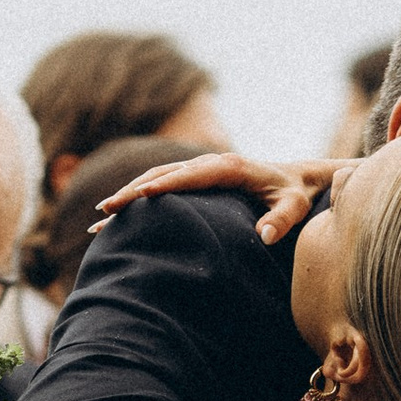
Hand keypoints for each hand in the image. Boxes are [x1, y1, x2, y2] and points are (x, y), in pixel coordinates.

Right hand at [93, 148, 347, 245]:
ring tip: (102, 217)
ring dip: (128, 194)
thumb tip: (263, 236)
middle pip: (162, 175)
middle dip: (131, 193)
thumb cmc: (297, 194)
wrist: (299, 177)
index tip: (137, 199)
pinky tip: (120, 213)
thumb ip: (282, 220)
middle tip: (104, 213)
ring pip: (156, 177)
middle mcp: (210, 163)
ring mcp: (201, 168)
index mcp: (229, 168)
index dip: (162, 186)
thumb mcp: (295, 207)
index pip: (188, 176)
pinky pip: (163, 183)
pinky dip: (139, 195)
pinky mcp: (197, 177)